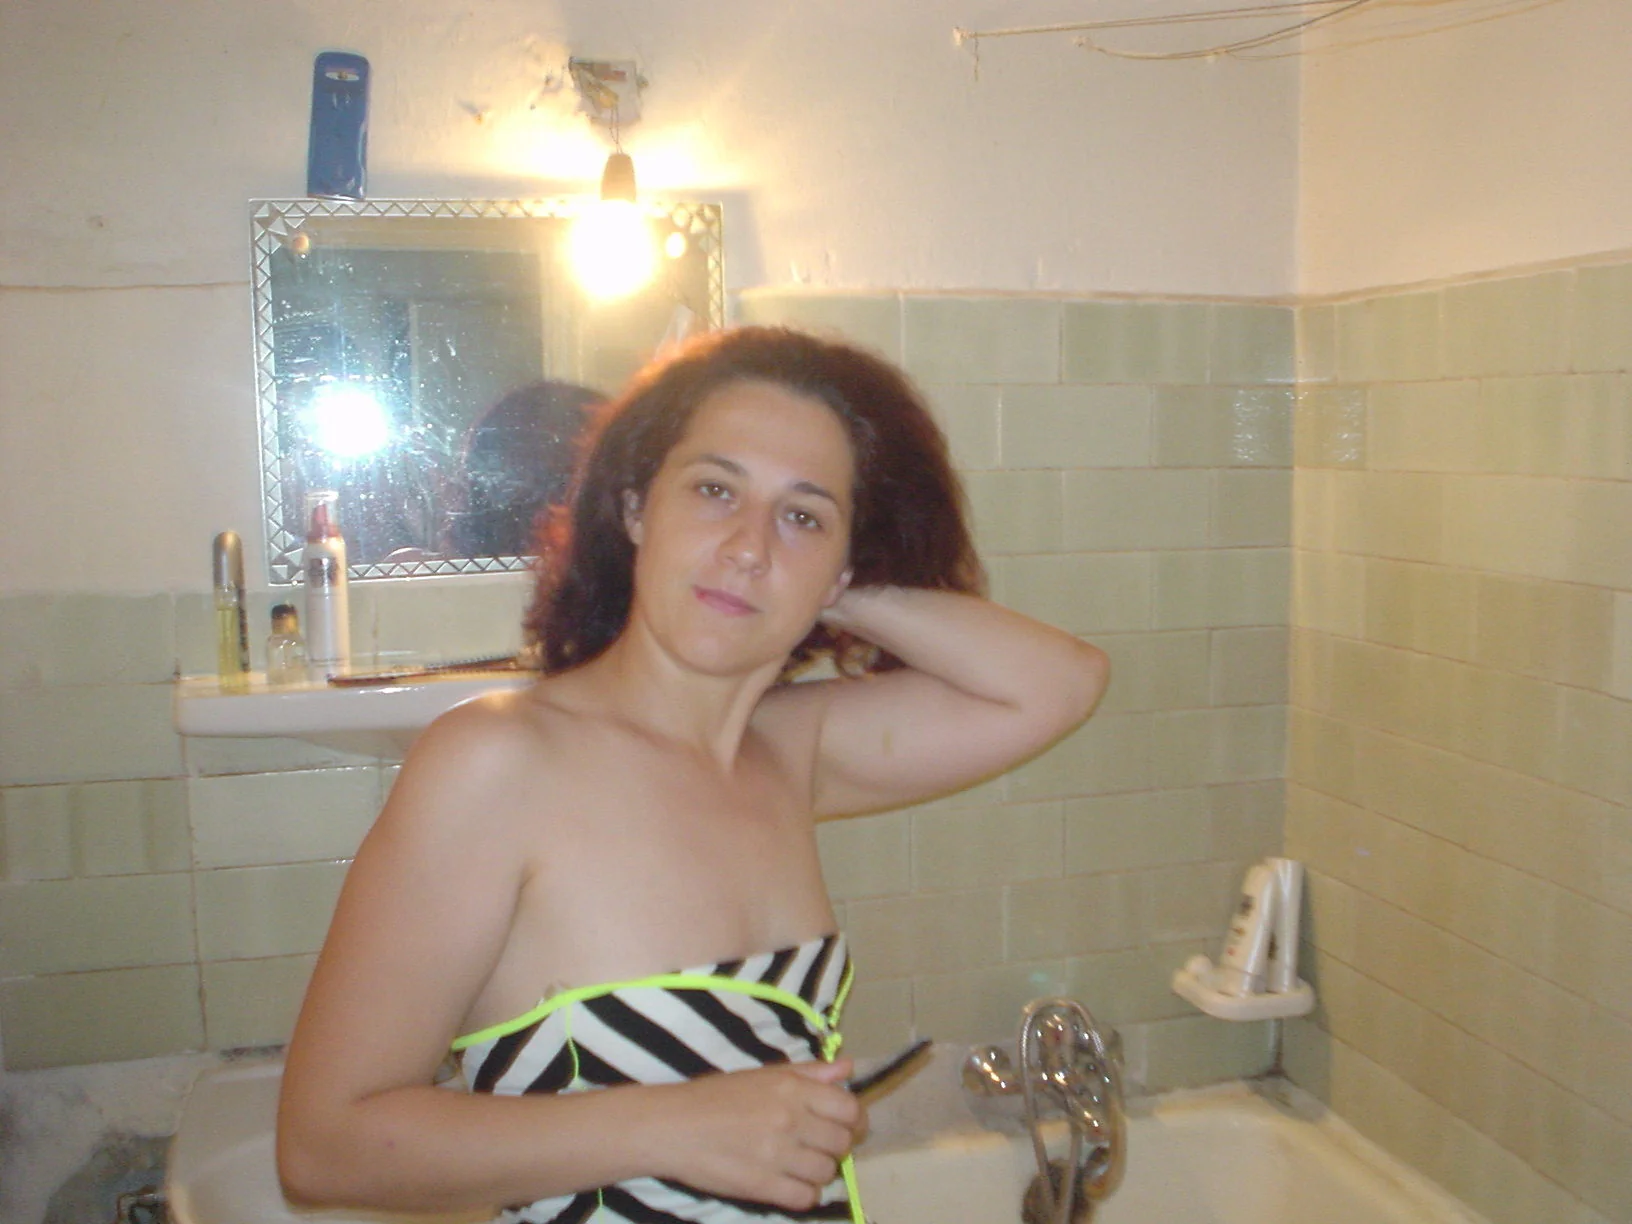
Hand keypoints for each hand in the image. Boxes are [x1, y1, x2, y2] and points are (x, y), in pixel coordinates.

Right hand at [653, 1060, 865, 1210]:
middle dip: (835, 1146)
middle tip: (816, 1145)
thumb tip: (848, 1068)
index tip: (843, 1125)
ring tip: (799, 1164)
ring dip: (819, 1171)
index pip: (849, 1109)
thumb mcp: (763, 1074)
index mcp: (791, 1088)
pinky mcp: (763, 1186)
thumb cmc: (715, 1096)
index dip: (853, 1120)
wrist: (671, 1126)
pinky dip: (804, 1194)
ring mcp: (777, 1155)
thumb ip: (809, 1073)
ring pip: (827, 1173)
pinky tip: (790, 1184)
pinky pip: (806, 1198)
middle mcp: (790, 1119)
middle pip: (841, 1143)